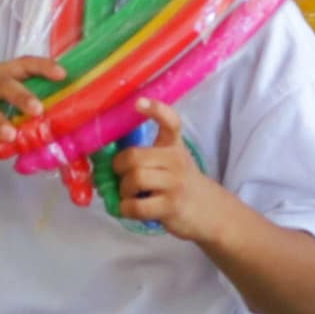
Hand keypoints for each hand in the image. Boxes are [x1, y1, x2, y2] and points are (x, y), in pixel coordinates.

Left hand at [110, 103, 224, 242]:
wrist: (208, 210)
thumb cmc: (180, 182)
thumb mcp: (171, 160)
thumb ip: (147, 156)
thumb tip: (105, 164)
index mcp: (174, 145)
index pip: (170, 122)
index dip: (155, 110)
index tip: (138, 103)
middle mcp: (176, 161)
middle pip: (134, 157)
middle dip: (119, 168)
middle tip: (120, 176)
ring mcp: (175, 184)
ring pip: (135, 179)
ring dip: (123, 190)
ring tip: (128, 195)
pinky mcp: (171, 207)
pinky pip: (137, 206)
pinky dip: (125, 208)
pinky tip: (129, 208)